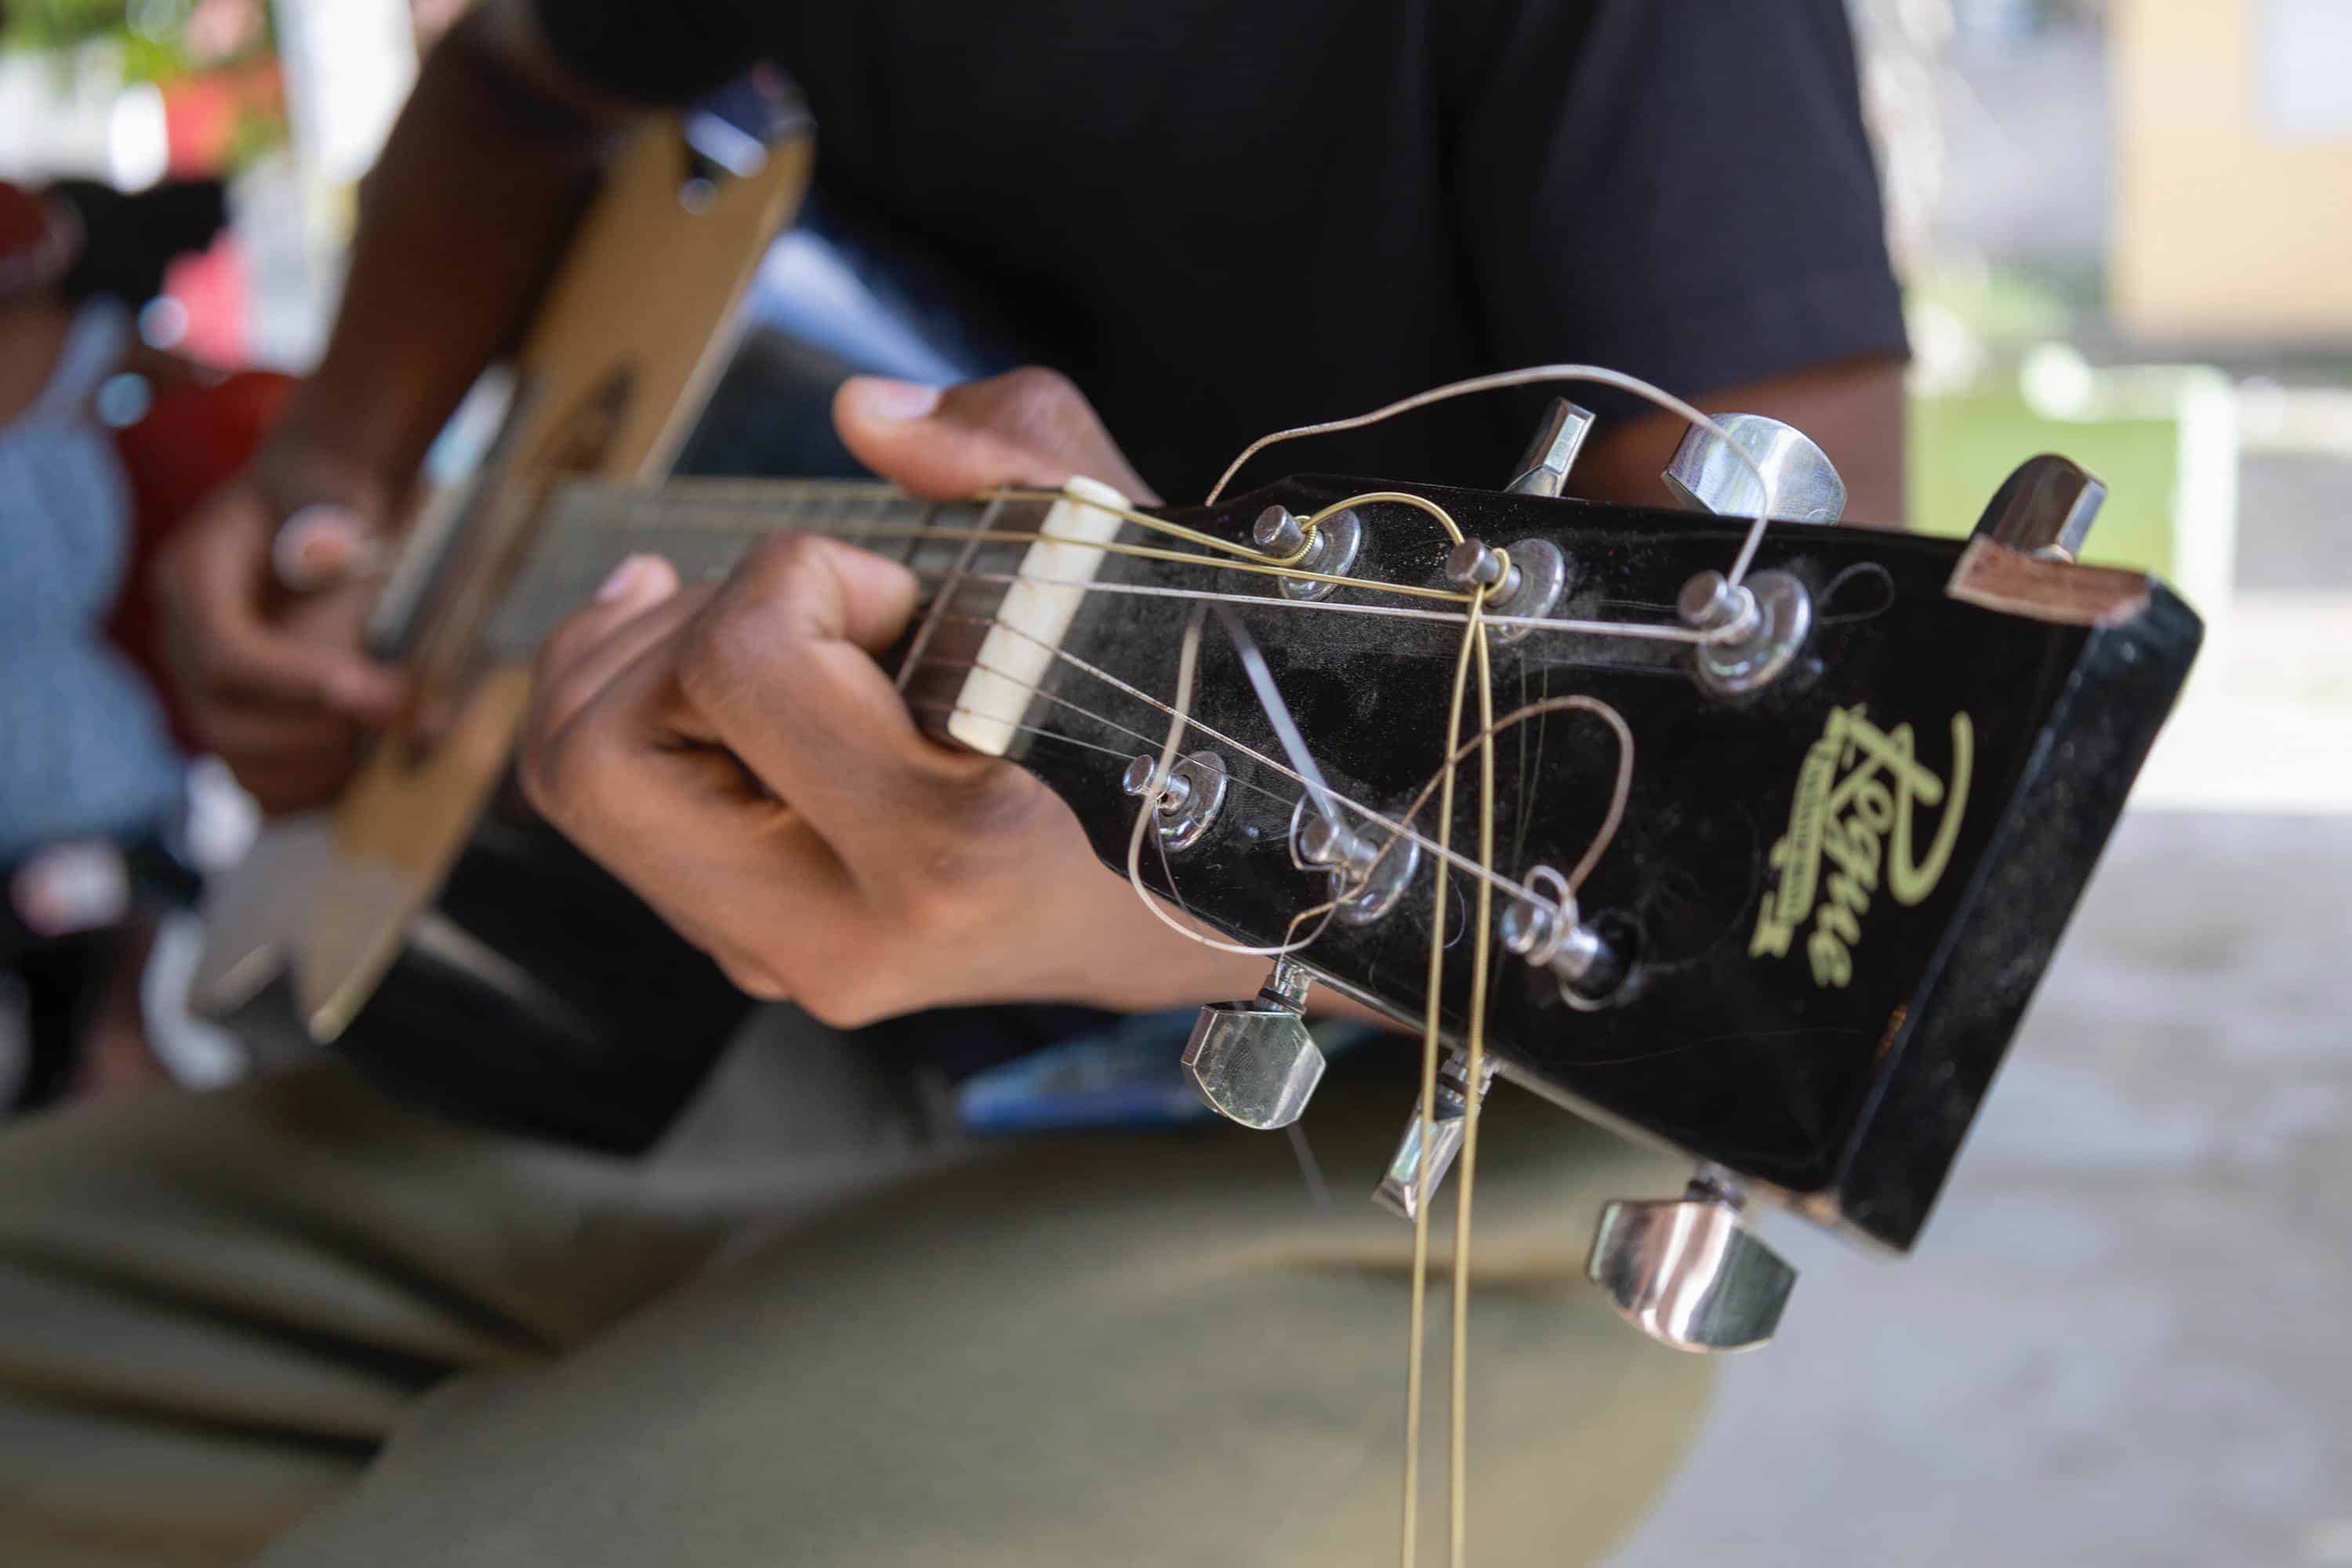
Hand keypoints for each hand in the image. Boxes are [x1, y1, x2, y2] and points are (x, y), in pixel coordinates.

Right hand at [155, 451, 406, 811]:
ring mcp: (202, 681)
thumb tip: (339, 575)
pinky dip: (307, 788)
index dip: (299, 683)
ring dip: (313, 770)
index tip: (381, 693)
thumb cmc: (333, 500)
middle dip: (313, 733)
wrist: (320, 504)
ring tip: (379, 749)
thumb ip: (331, 548)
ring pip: (234, 758)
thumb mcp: (335, 501)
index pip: (225, 654)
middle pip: (220, 719)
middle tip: (391, 720)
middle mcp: (182, 637)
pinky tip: (360, 774)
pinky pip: (254, 775)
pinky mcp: (236, 712)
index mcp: (191, 576)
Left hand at [519, 368, 1274, 1021]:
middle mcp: (844, 938)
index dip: (797, 575)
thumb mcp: (1135, 570)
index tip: (901, 592)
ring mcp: (792, 964)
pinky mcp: (764, 955)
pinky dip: (643, 719)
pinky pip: (619, 818)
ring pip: (580, 787)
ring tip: (763, 632)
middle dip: (665, 633)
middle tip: (788, 606)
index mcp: (944, 854)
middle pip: (594, 758)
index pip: (736, 665)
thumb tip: (862, 414)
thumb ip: (1020, 455)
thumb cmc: (1184, 730)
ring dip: (640, 671)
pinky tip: (725, 675)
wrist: (1217, 908)